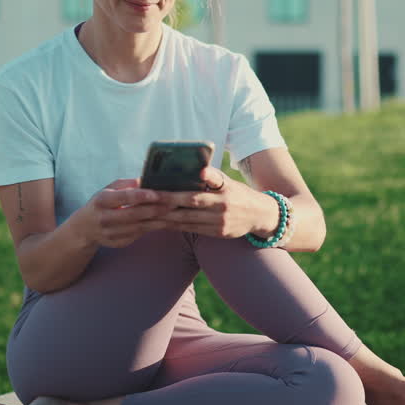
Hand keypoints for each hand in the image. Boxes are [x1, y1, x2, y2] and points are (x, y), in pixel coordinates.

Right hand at [75, 178, 170, 247]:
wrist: (84, 229)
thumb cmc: (102, 203)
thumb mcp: (109, 189)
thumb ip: (127, 184)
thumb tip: (148, 179)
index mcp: (102, 201)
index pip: (123, 197)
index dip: (141, 196)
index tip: (157, 193)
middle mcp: (105, 218)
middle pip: (135, 214)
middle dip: (158, 208)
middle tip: (177, 202)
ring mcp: (112, 233)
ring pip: (142, 227)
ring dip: (162, 219)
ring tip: (178, 212)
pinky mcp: (120, 242)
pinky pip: (141, 234)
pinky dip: (156, 228)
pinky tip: (170, 222)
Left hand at [155, 167, 279, 239]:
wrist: (261, 215)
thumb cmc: (239, 193)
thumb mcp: (230, 181)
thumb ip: (213, 176)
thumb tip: (199, 170)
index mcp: (223, 192)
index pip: (195, 192)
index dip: (175, 192)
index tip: (156, 190)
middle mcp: (221, 208)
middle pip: (187, 206)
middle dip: (164, 204)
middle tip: (143, 202)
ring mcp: (219, 223)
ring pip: (186, 221)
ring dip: (165, 218)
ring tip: (146, 214)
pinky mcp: (217, 234)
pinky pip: (191, 230)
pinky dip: (174, 226)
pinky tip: (160, 223)